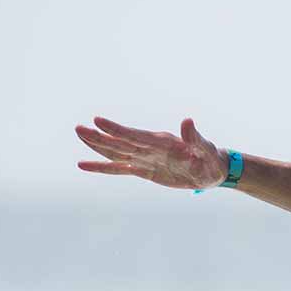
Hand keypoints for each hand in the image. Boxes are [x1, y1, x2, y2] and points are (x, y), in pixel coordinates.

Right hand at [74, 115, 226, 189]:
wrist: (211, 170)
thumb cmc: (210, 159)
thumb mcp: (206, 150)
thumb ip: (195, 138)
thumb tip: (187, 120)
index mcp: (161, 142)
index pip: (134, 135)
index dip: (117, 130)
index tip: (98, 121)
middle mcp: (149, 148)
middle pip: (119, 142)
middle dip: (99, 137)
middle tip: (79, 128)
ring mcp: (144, 158)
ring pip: (115, 152)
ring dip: (97, 145)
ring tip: (79, 134)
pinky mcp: (143, 170)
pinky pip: (118, 168)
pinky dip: (102, 167)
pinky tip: (84, 164)